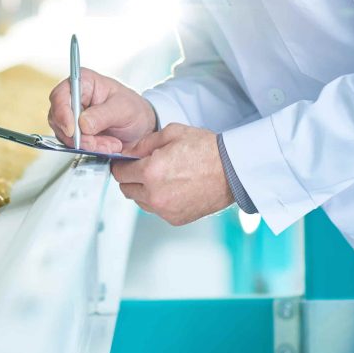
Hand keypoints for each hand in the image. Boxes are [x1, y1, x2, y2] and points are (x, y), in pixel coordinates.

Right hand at [47, 69, 156, 153]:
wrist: (142, 129)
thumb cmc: (134, 110)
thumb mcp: (124, 109)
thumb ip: (102, 115)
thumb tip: (82, 123)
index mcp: (83, 82)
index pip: (61, 95)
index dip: (62, 113)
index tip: (72, 130)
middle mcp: (74, 98)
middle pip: (58, 117)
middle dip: (78, 135)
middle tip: (97, 142)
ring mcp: (73, 116)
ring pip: (65, 134)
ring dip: (87, 143)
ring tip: (110, 144)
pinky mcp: (75, 133)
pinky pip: (73, 144)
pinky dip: (90, 149)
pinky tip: (106, 146)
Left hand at [111, 123, 233, 225]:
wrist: (233, 170)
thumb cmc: (206, 150)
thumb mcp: (171, 133)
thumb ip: (143, 143)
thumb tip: (127, 151)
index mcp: (151, 172)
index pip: (119, 172)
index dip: (121, 164)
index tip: (126, 161)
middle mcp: (155, 195)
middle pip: (125, 189)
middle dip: (131, 177)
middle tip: (144, 167)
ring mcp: (165, 210)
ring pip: (139, 201)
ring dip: (143, 190)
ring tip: (162, 177)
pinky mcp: (175, 219)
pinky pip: (156, 210)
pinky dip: (159, 200)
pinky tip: (172, 187)